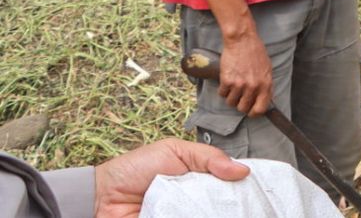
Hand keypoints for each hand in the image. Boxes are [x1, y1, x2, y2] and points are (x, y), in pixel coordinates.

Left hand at [94, 139, 248, 217]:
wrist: (101, 198)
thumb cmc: (135, 169)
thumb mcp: (174, 151)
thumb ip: (208, 157)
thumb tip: (242, 170)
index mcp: (199, 175)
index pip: (228, 179)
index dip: (242, 181)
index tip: (257, 185)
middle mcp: (196, 197)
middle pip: (224, 201)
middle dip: (234, 201)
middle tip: (245, 202)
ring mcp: (185, 213)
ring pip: (211, 213)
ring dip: (218, 211)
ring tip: (231, 211)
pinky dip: (200, 217)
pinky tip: (208, 214)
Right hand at [217, 30, 273, 116]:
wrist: (242, 41)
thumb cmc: (255, 52)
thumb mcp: (267, 69)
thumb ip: (265, 84)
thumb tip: (263, 99)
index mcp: (265, 84)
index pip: (261, 108)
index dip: (254, 113)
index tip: (250, 112)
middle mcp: (253, 86)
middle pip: (243, 108)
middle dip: (240, 104)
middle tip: (239, 96)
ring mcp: (240, 84)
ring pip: (231, 103)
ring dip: (231, 96)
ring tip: (233, 86)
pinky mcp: (227, 81)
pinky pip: (222, 94)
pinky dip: (223, 89)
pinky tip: (227, 80)